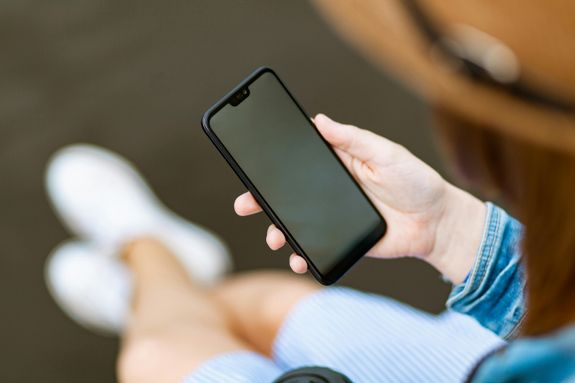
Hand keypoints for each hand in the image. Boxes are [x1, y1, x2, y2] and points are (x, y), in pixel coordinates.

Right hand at [234, 114, 485, 282]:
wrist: (438, 223)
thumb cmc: (416, 181)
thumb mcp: (386, 153)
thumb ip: (352, 139)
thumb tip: (319, 120)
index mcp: (339, 164)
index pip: (300, 163)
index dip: (275, 166)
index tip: (252, 167)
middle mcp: (332, 191)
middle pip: (290, 195)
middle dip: (264, 201)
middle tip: (245, 205)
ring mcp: (335, 217)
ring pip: (298, 223)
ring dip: (280, 230)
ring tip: (274, 237)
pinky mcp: (343, 240)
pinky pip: (316, 246)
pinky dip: (303, 254)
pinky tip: (297, 258)